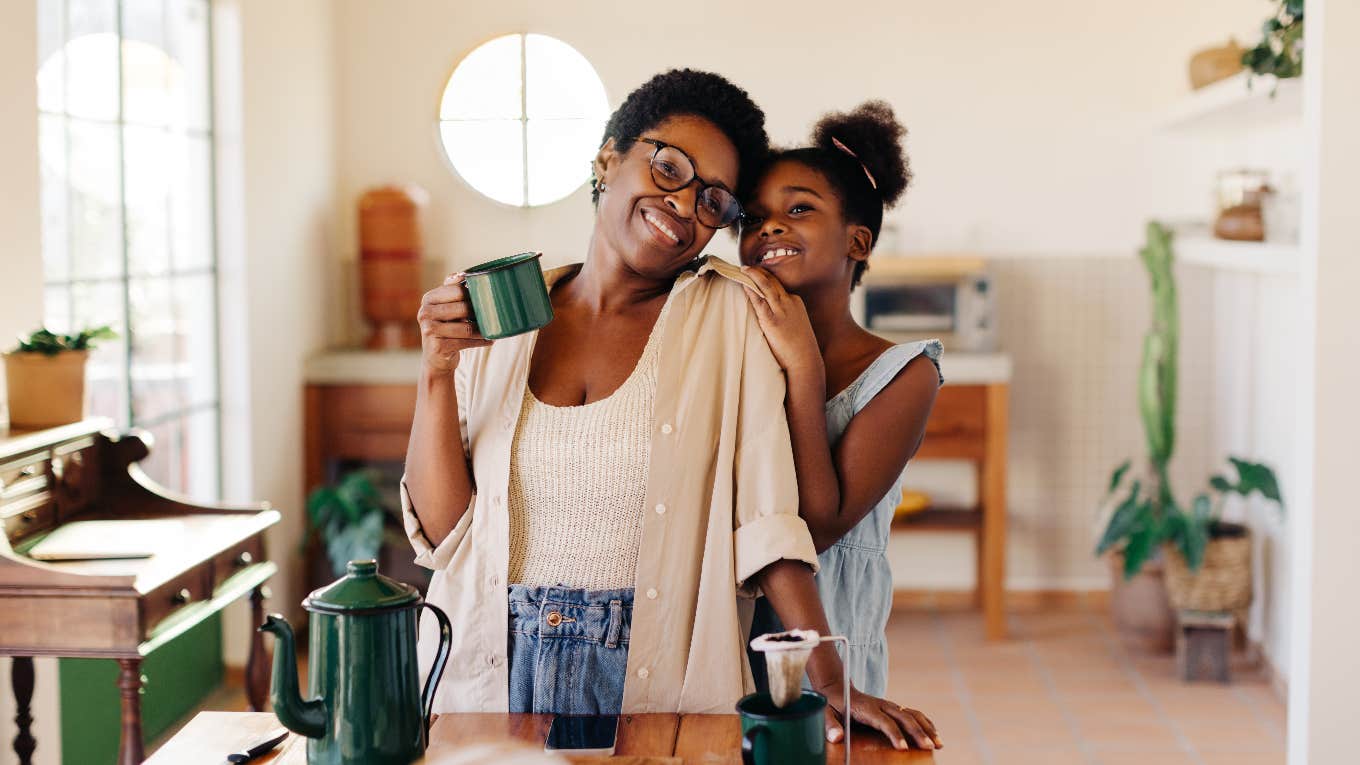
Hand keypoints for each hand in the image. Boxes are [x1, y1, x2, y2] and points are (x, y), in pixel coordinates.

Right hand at [418, 273, 491, 373]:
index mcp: (428, 298)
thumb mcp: (446, 307)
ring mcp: (429, 330)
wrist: (436, 357)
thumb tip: (463, 273)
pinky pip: (466, 342)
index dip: (475, 293)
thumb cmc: (447, 327)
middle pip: (463, 308)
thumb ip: (453, 289)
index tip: (487, 297)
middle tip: (494, 314)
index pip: (457, 289)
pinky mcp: (437, 347)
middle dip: (480, 312)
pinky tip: (489, 340)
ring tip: (494, 328)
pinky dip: (481, 341)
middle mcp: (425, 312)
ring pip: (466, 327)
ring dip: (484, 329)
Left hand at [740, 266, 821, 373]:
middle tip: (745, 267)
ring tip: (742, 269)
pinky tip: (743, 282)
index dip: (766, 277)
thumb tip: (771, 317)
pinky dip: (751, 289)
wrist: (805, 360)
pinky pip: (759, 299)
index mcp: (796, 302)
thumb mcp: (796, 327)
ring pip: (766, 286)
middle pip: (772, 281)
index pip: (779, 285)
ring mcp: (781, 310)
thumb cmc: (799, 349)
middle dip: (758, 272)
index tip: (756, 273)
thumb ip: (785, 317)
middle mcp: (790, 302)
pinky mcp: (772, 319)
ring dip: (753, 275)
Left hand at [820, 682, 940, 750]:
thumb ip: (830, 725)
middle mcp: (881, 704)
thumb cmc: (832, 704)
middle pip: (904, 717)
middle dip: (918, 733)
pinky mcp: (892, 708)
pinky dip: (925, 722)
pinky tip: (935, 733)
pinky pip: (912, 713)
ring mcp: (888, 705)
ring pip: (912, 714)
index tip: (904, 748)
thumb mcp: (825, 713)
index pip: (884, 722)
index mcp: (866, 707)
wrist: (837, 688)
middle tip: (929, 747)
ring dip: (927, 728)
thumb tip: (836, 738)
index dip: (894, 735)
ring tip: (939, 743)